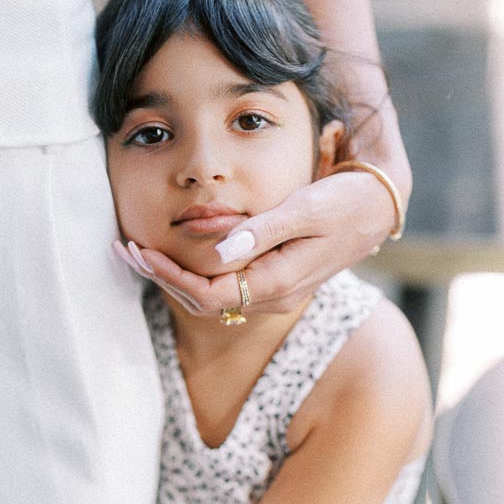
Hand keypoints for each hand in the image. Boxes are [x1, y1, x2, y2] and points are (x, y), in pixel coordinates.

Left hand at [114, 170, 396, 315]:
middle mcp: (273, 297)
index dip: (170, 277)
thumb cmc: (344, 201)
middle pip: (202, 301)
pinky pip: (223, 287)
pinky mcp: (272, 281)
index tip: (141, 252)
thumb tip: (219, 251)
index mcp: (277, 283)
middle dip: (161, 277)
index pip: (209, 294)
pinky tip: (171, 254)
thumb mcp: (306, 209)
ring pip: (211, 297)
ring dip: (172, 276)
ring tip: (137, 251)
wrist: (378, 208)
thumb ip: (262, 230)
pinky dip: (192, 272)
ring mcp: (273, 292)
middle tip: (125, 249)